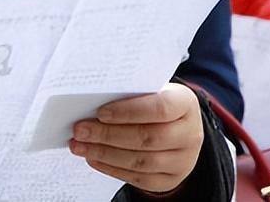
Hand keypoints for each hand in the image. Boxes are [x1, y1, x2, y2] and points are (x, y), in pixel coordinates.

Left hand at [70, 83, 203, 193]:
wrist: (179, 127)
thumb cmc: (155, 103)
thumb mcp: (150, 90)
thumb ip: (128, 93)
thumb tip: (90, 100)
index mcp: (186, 104)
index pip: (160, 108)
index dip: (129, 111)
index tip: (100, 112)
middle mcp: (190, 134)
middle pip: (147, 138)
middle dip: (108, 135)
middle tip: (80, 130)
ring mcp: (183, 161)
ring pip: (141, 161)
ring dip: (105, 153)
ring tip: (79, 145)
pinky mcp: (170, 179)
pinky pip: (138, 178)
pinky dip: (111, 168)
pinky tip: (93, 158)